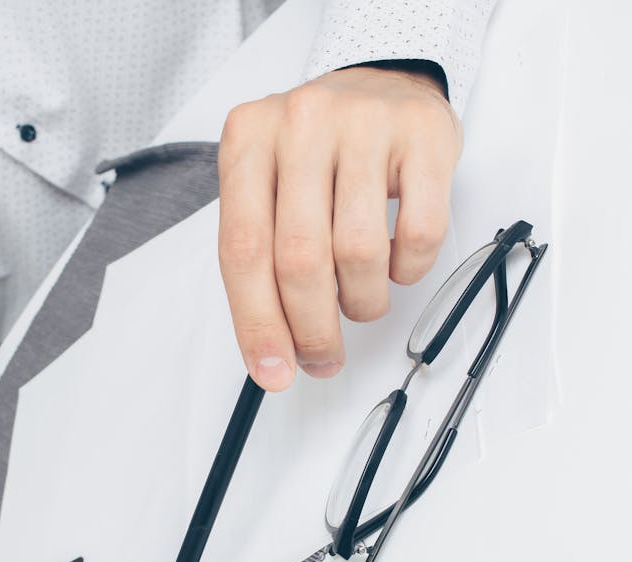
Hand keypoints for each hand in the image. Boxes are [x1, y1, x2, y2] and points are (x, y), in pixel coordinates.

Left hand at [218, 65, 461, 390]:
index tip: (273, 372)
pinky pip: (418, 234)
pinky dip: (407, 270)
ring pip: (359, 254)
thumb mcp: (269, 192)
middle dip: (313, 331)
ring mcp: (364, 123)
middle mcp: (301, 125)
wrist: (380, 86)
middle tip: (323, 357)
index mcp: (248, 142)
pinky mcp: (421, 135)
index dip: (258, 325)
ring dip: (362, 302)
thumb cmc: (318, 156)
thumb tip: (272, 357)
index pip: (243, 251)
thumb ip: (261, 265)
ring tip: (360, 297)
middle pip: (300, 261)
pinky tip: (394, 262)